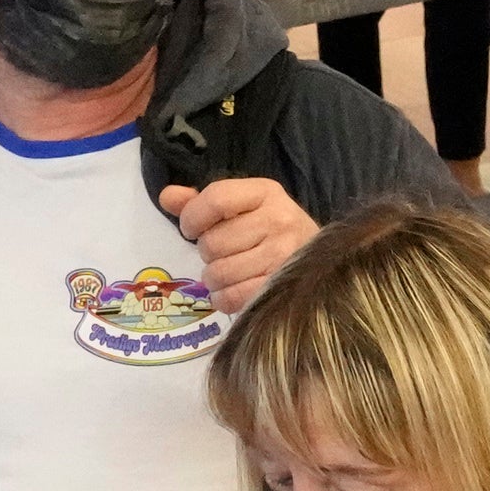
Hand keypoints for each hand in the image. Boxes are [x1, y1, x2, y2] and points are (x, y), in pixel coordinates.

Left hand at [161, 175, 318, 307]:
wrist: (323, 261)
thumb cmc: (271, 231)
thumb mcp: (242, 208)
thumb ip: (201, 202)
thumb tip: (166, 196)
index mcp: (265, 193)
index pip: (216, 199)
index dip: (193, 217)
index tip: (191, 229)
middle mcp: (278, 220)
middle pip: (212, 242)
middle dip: (208, 253)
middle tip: (224, 253)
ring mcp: (283, 255)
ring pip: (218, 273)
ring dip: (214, 278)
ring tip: (229, 273)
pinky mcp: (281, 287)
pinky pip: (231, 297)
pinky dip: (223, 298)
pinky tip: (232, 291)